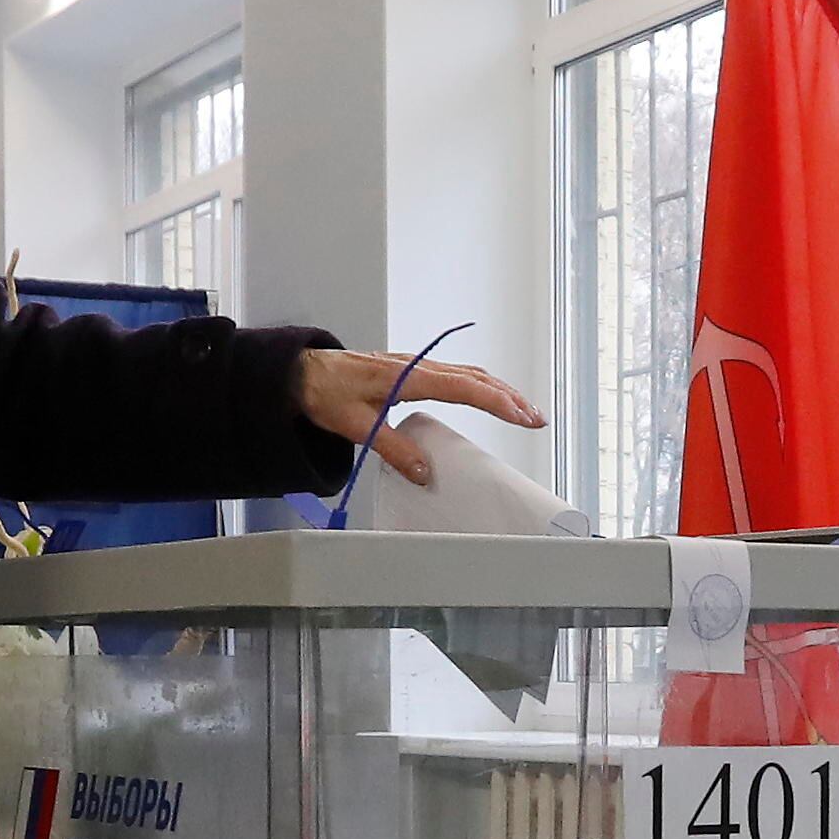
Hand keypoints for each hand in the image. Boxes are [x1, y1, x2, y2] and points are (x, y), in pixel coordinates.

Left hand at [300, 347, 547, 483]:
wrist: (302, 372)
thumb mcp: (356, 426)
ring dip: (499, 390)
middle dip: (510, 398)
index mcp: (408, 377)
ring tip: (523, 409)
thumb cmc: (324, 391)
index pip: (466, 387)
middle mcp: (418, 366)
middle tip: (537, 418)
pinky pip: (456, 374)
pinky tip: (488, 396)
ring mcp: (416, 366)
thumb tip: (424, 472)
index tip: (523, 416)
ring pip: (470, 373)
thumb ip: (393, 449)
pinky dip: (481, 385)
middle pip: (477, 377)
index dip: (498, 402)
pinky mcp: (412, 371)